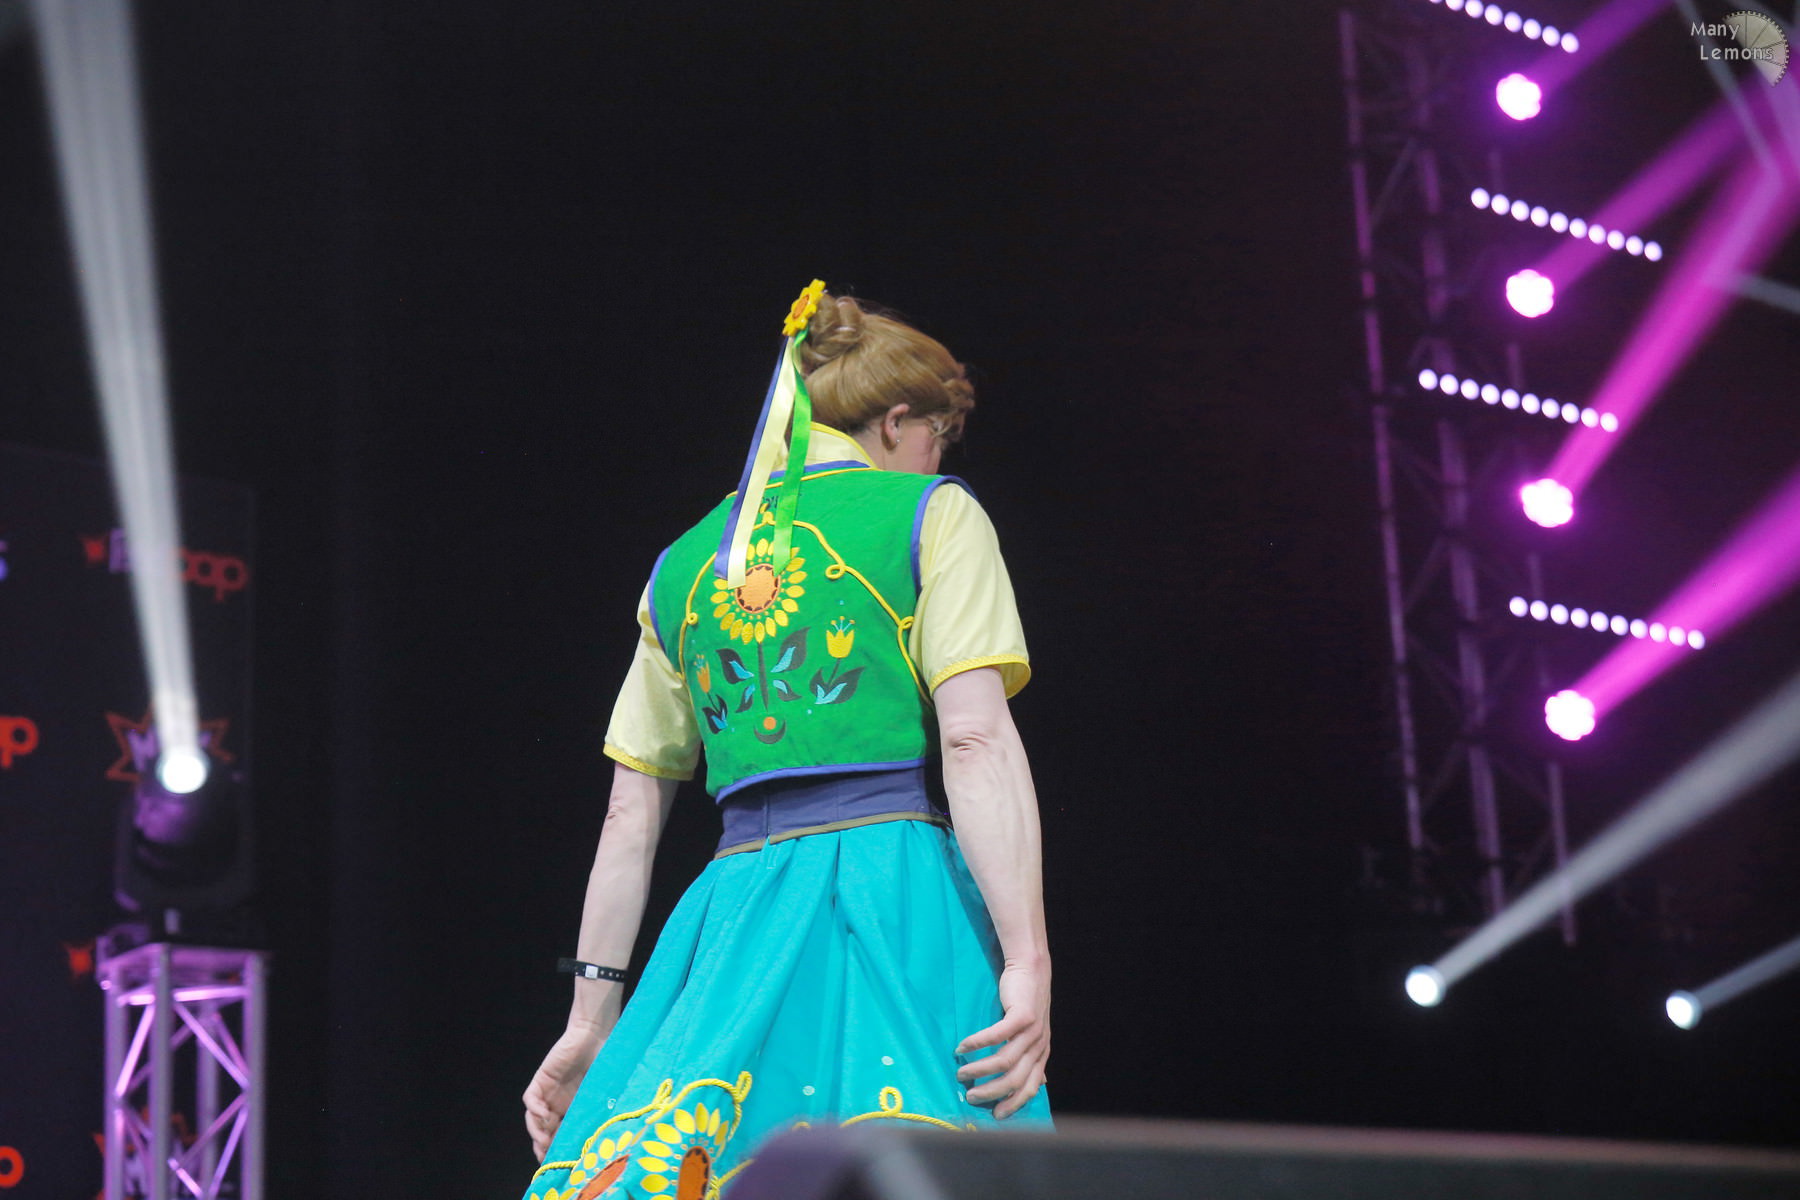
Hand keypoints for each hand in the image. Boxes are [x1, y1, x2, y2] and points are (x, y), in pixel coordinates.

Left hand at [522, 1023, 605, 1160]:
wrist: (597, 1034)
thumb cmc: (606, 1062)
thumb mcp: (605, 1094)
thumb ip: (600, 1112)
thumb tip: (605, 1140)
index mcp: (573, 1109)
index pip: (560, 1134)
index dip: (559, 1149)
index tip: (562, 1164)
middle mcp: (558, 1104)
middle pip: (544, 1130)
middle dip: (545, 1146)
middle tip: (549, 1159)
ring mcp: (548, 1092)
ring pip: (534, 1118)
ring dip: (538, 1131)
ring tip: (545, 1141)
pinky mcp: (541, 1079)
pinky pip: (531, 1099)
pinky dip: (534, 1109)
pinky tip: (544, 1115)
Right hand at [955, 960, 1049, 1119]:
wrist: (1031, 968)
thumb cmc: (1027, 1002)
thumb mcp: (1035, 1034)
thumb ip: (1034, 1058)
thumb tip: (1041, 1084)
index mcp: (1041, 1054)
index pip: (1030, 1087)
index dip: (1013, 1103)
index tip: (995, 1115)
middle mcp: (1038, 1046)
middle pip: (1014, 1079)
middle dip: (991, 1092)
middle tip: (971, 1097)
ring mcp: (1032, 1031)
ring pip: (1004, 1061)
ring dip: (980, 1070)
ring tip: (961, 1073)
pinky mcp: (1021, 1015)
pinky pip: (996, 1036)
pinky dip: (977, 1044)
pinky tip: (962, 1047)